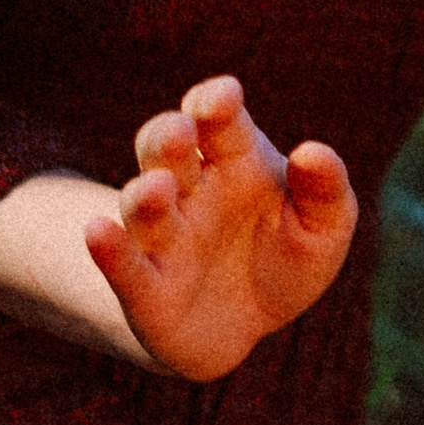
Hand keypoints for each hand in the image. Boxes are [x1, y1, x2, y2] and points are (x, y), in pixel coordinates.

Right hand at [82, 75, 358, 380]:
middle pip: (164, 148)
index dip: (213, 103)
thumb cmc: (286, 258)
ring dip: (145, 195)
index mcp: (233, 158)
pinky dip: (109, 249)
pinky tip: (97, 231)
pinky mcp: (146, 289)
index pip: (216, 118)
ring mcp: (162, 236)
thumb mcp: (323, 227)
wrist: (248, 326)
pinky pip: (124, 265)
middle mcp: (189, 188)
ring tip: (158, 190)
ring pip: (141, 204)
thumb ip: (326, 189)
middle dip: (168, 137)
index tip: (224, 98)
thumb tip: (312, 152)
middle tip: (182, 134)